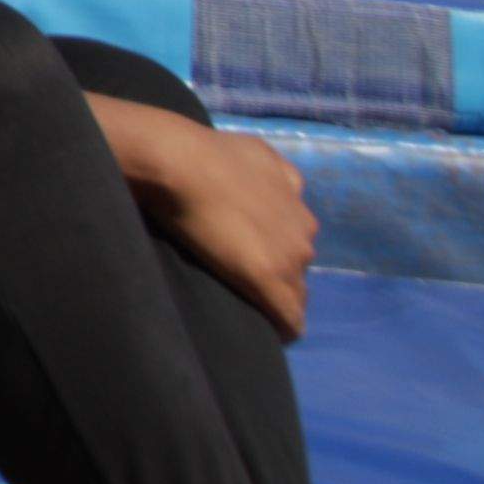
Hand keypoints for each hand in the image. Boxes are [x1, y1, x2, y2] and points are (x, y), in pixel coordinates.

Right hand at [119, 110, 316, 339]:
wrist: (180, 164)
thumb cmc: (203, 152)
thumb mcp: (252, 151)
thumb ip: (269, 169)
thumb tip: (263, 178)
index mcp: (296, 197)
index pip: (295, 234)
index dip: (271, 245)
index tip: (246, 251)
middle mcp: (303, 228)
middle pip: (297, 261)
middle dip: (275, 266)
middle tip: (238, 267)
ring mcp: (290, 258)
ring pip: (295, 288)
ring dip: (276, 291)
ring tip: (247, 295)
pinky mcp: (270, 283)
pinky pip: (289, 318)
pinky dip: (282, 324)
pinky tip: (272, 331)